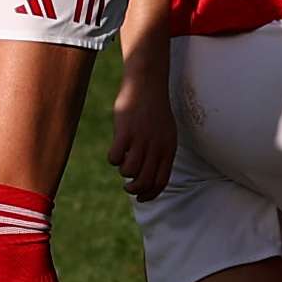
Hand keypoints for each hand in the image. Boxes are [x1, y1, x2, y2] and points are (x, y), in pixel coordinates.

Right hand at [105, 55, 177, 198]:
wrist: (148, 83)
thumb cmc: (155, 109)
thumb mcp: (166, 132)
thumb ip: (161, 152)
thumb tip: (149, 175)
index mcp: (168, 149)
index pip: (161, 181)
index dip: (150, 194)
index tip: (141, 198)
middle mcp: (156, 146)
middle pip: (145, 181)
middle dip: (135, 189)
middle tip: (128, 186)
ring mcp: (141, 139)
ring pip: (129, 171)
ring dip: (124, 173)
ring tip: (123, 163)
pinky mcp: (125, 131)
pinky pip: (115, 158)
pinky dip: (113, 159)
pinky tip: (115, 150)